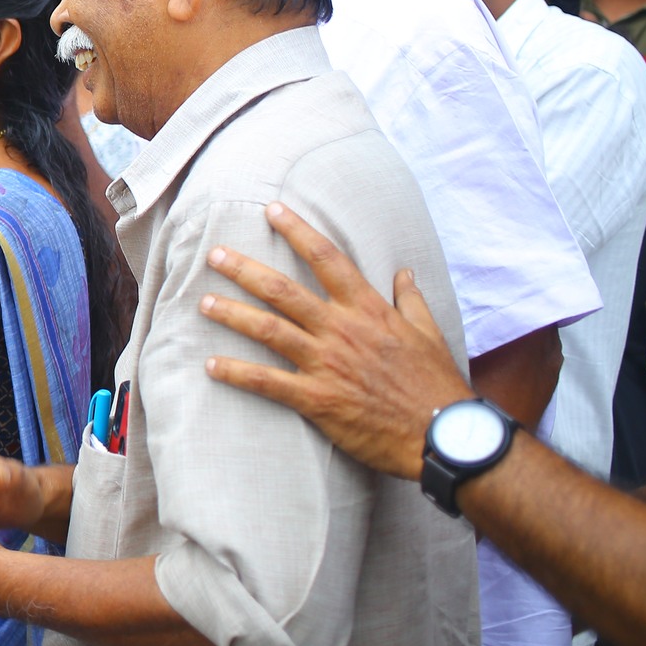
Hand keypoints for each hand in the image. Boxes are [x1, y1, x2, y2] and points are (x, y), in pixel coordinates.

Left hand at [199, 201, 470, 479]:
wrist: (443, 435)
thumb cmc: (436, 383)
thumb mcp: (429, 333)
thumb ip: (411, 300)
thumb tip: (404, 272)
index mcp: (368, 310)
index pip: (327, 258)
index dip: (297, 231)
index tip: (272, 209)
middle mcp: (342, 330)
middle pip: (283, 290)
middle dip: (244, 269)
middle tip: (215, 254)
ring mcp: (327, 364)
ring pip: (268, 329)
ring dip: (231, 314)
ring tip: (202, 302)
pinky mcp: (318, 399)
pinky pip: (268, 382)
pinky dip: (237, 373)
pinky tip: (211, 365)